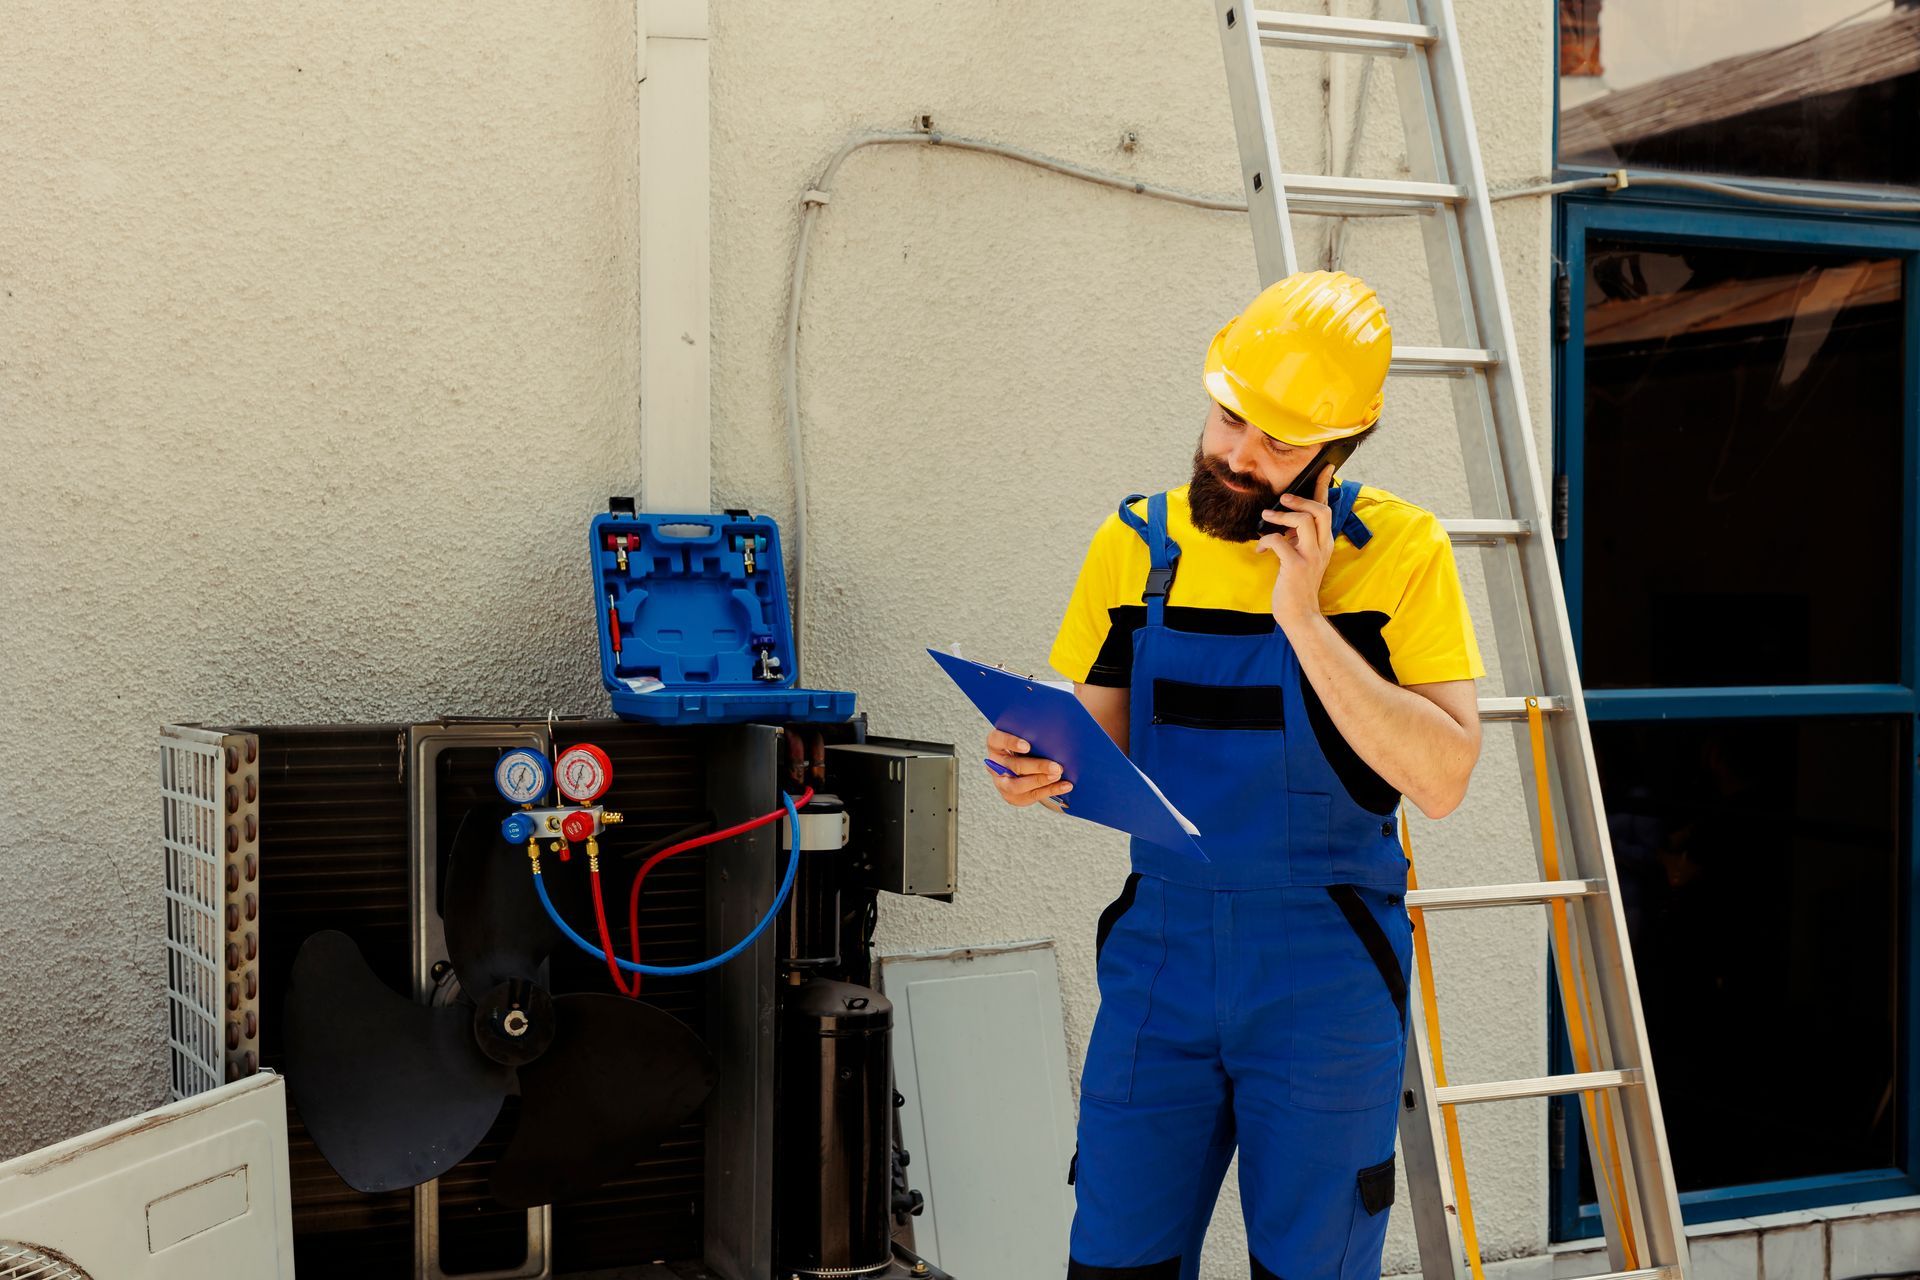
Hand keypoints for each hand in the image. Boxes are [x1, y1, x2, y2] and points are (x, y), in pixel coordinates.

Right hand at [984, 729, 1073, 810]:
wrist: (1027, 767)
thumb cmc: (1030, 745)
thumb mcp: (1027, 736)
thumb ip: (1035, 733)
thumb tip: (1058, 728)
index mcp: (995, 745)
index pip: (997, 740)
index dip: (1011, 743)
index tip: (1027, 746)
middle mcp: (995, 765)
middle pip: (1013, 766)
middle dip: (1037, 767)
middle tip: (1056, 767)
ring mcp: (1002, 783)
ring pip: (1018, 786)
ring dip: (1041, 781)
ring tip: (1058, 776)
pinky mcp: (1012, 797)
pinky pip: (1032, 795)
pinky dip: (1050, 790)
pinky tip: (1065, 785)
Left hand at [1257, 463, 1334, 630]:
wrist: (1300, 614)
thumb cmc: (1297, 585)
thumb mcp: (1302, 557)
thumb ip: (1299, 538)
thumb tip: (1284, 520)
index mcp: (1325, 542)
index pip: (1327, 508)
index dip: (1324, 486)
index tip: (1324, 467)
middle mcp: (1322, 546)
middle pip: (1321, 510)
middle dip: (1300, 499)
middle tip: (1283, 498)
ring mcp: (1311, 556)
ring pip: (1303, 521)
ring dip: (1281, 516)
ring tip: (1267, 519)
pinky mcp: (1296, 566)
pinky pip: (1279, 541)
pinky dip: (1266, 540)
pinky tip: (1260, 549)